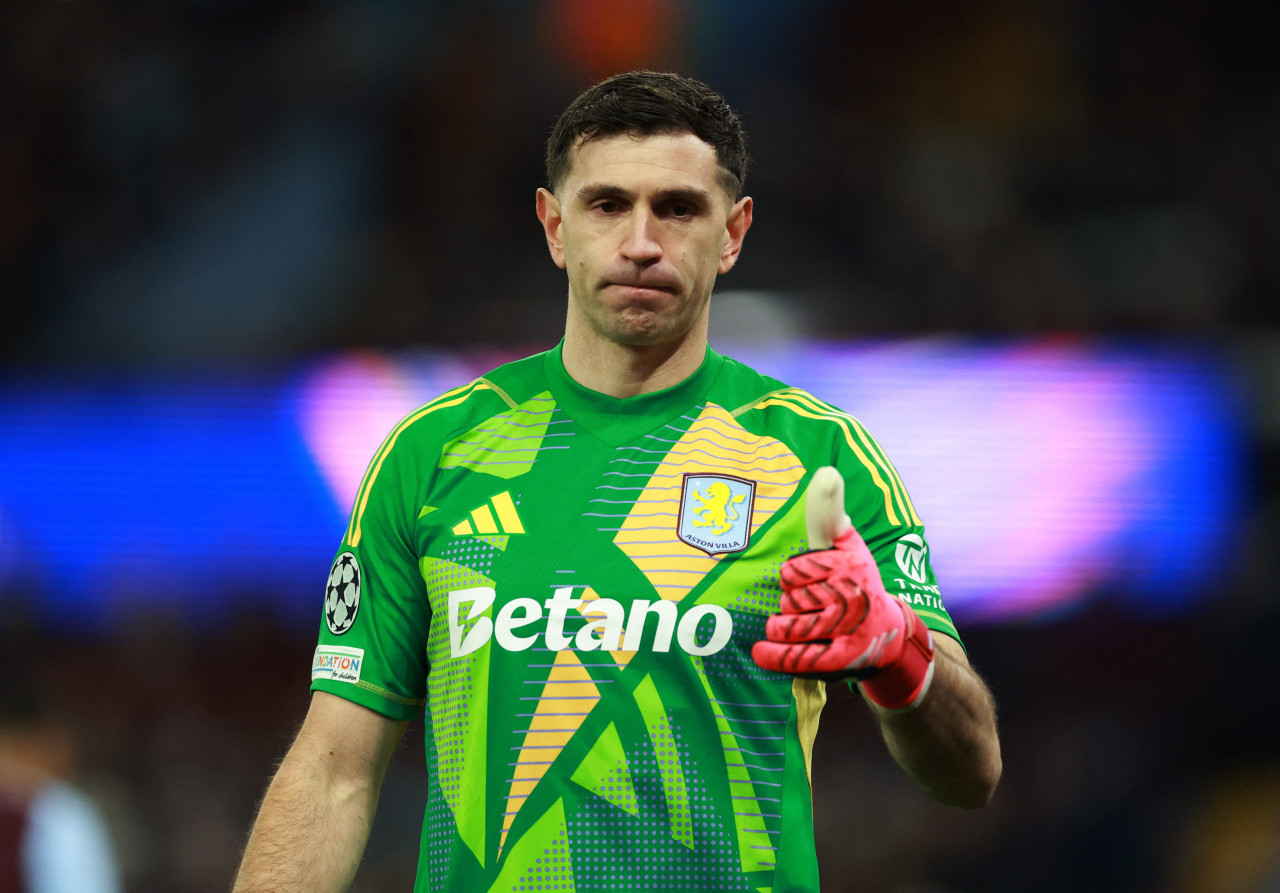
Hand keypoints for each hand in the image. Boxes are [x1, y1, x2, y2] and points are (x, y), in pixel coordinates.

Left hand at [751, 467, 935, 710]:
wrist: (885, 635)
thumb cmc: (855, 581)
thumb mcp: (847, 545)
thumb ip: (828, 514)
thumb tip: (826, 472)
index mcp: (852, 565)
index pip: (795, 569)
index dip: (795, 576)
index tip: (809, 577)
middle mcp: (853, 596)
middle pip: (788, 596)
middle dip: (791, 601)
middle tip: (812, 605)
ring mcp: (847, 630)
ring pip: (788, 624)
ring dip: (782, 626)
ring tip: (796, 625)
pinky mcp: (840, 660)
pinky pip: (796, 656)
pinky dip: (774, 655)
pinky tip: (761, 651)